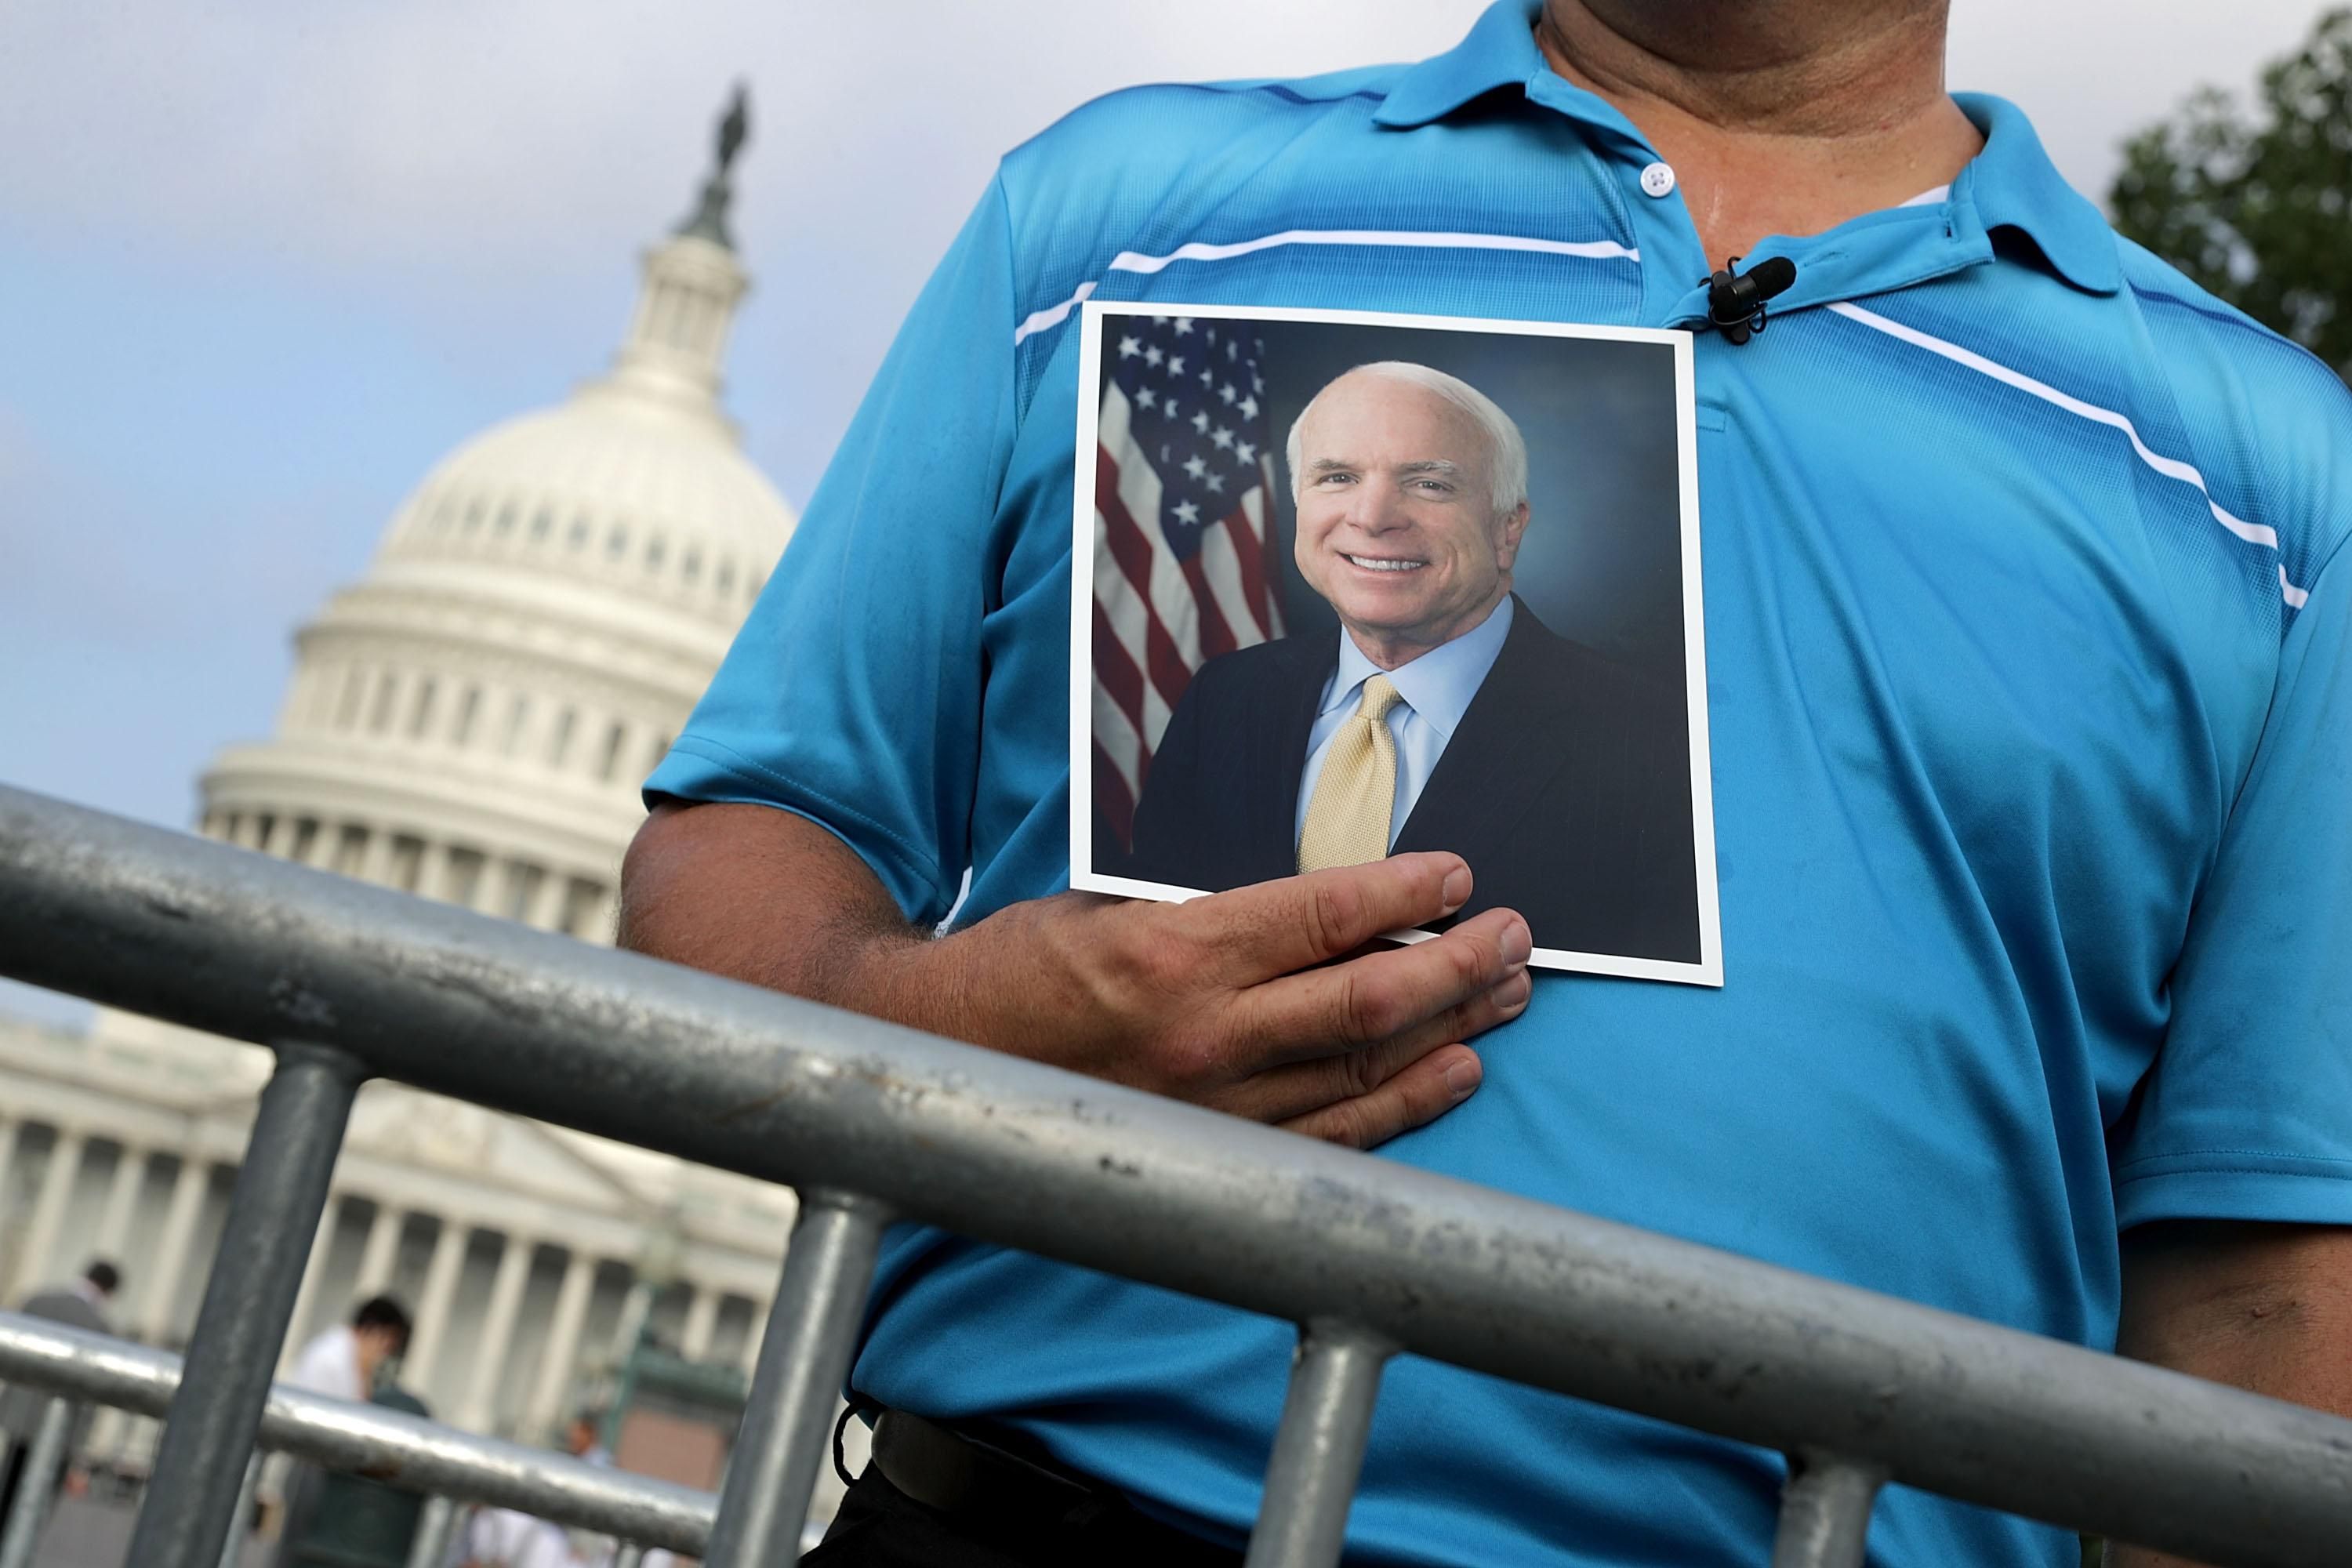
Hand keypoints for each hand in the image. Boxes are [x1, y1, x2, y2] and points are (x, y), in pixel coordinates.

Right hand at [953, 852, 1530, 1147]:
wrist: (945, 1055)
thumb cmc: (1025, 966)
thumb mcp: (1110, 903)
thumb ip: (1212, 906)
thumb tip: (1324, 898)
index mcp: (1176, 952)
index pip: (1324, 915)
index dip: (1405, 893)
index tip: (1457, 877)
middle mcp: (1205, 1035)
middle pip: (1368, 997)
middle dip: (1458, 965)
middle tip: (1514, 938)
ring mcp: (1216, 1106)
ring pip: (1364, 1070)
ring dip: (1450, 1030)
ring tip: (1507, 996)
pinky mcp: (1216, 1152)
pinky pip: (1335, 1137)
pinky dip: (1405, 1106)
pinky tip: (1454, 1073)